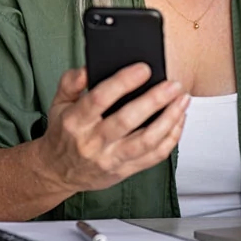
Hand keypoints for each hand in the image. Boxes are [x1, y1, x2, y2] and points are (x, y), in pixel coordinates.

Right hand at [34, 65, 189, 194]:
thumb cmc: (63, 133)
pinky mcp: (125, 171)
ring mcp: (110, 159)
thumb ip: (70, 82)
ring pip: (146, 141)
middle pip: (127, 120)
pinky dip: (171, 138)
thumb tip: (88, 68)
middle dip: (154, 100)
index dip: (123, 82)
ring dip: (169, 119)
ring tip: (182, 100)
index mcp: (75, 121)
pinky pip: (154, 156)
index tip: (143, 69)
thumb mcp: (58, 103)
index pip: (99, 99)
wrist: (58, 172)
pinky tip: (179, 120)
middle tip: (173, 84)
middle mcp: (93, 142)